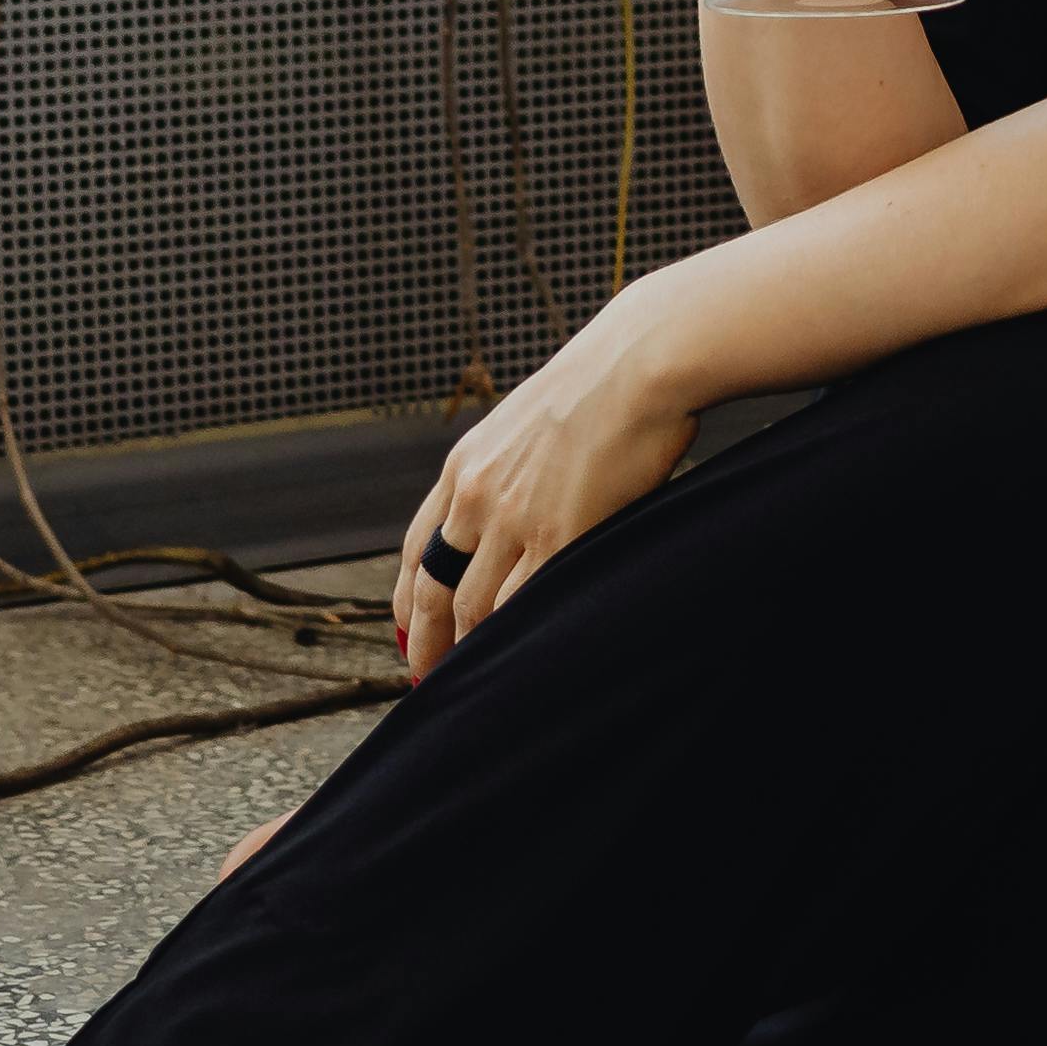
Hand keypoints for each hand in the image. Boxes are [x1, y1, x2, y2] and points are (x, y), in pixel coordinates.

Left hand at [394, 300, 700, 676]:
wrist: (638, 362)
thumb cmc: (604, 385)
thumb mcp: (531, 422)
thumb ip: (513, 468)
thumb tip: (526, 499)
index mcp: (464, 466)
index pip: (416, 548)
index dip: (408, 598)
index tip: (408, 628)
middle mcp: (475, 495)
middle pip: (433, 589)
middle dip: (426, 641)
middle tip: (426, 676)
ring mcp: (513, 519)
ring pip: (474, 608)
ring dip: (468, 651)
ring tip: (472, 683)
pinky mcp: (558, 537)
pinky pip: (523, 606)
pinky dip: (515, 641)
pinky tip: (517, 664)